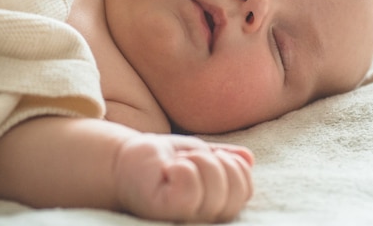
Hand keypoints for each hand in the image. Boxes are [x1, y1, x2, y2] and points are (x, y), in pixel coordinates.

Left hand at [113, 133, 253, 222]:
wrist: (124, 160)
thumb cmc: (161, 160)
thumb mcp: (199, 153)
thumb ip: (223, 159)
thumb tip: (248, 158)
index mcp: (217, 206)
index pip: (245, 189)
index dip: (232, 164)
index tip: (208, 155)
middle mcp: (204, 219)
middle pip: (235, 191)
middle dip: (217, 162)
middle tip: (190, 158)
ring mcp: (185, 218)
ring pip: (215, 190)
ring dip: (198, 161)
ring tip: (177, 163)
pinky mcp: (166, 211)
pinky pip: (190, 190)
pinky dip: (182, 169)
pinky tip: (169, 169)